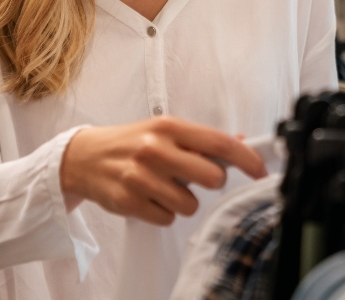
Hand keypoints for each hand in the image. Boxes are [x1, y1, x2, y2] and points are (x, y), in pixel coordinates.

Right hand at [59, 116, 267, 225]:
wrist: (83, 157)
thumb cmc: (129, 142)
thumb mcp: (162, 130)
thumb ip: (200, 139)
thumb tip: (241, 141)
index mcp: (168, 127)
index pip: (220, 143)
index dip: (248, 159)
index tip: (261, 171)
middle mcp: (154, 149)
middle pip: (212, 177)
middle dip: (210, 183)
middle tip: (193, 177)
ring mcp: (140, 176)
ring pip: (190, 204)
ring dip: (183, 200)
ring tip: (163, 187)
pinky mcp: (129, 201)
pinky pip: (167, 218)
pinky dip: (163, 212)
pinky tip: (148, 197)